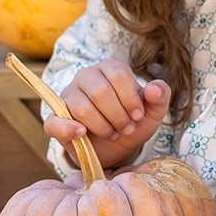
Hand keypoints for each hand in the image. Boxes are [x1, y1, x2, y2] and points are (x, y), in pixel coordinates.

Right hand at [43, 59, 170, 171]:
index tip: (138, 116)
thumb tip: (153, 88)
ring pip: (81, 107)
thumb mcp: (153, 111)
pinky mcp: (54, 119)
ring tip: (113, 134)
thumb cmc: (134, 122)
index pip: (118, 74)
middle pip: (100, 91)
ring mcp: (68, 97)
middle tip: (127, 129)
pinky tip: (83, 134)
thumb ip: (160, 96)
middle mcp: (86, 77)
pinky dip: (69, 129)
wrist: (116, 148)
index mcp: (110, 68)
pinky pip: (54, 122)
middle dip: (118, 115)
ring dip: (103, 126)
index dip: (131, 98)